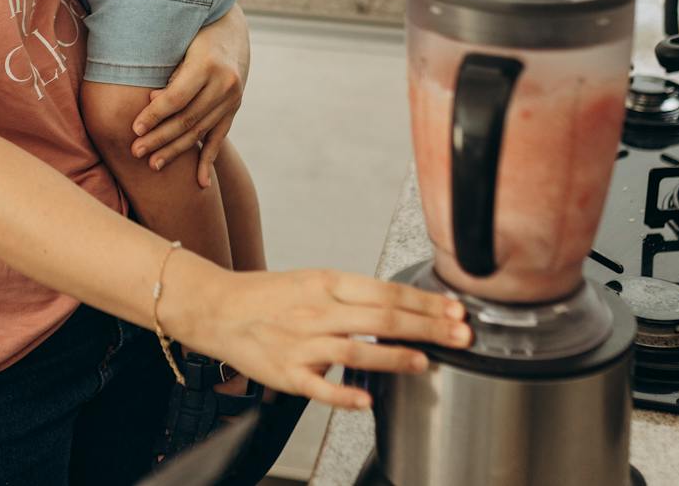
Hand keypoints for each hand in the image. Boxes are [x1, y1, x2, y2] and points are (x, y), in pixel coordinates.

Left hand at [133, 5, 248, 186]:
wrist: (231, 29)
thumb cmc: (193, 31)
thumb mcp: (179, 43)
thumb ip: (167, 72)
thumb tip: (150, 101)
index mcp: (208, 64)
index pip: (177, 98)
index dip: (154, 116)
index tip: (134, 129)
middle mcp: (224, 84)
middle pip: (187, 119)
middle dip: (160, 138)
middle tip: (135, 152)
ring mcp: (233, 98)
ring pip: (201, 131)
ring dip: (176, 151)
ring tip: (154, 164)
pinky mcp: (234, 108)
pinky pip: (219, 137)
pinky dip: (208, 160)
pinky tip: (200, 182)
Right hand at [166, 262, 471, 408]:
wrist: (218, 308)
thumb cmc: (268, 296)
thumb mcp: (312, 280)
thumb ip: (354, 294)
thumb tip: (401, 305)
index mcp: (326, 283)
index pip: (386, 291)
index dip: (425, 302)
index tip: (455, 310)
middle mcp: (316, 311)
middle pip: (380, 317)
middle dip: (426, 326)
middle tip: (460, 334)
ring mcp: (302, 343)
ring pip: (354, 349)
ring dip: (393, 355)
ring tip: (425, 361)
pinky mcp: (287, 373)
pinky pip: (319, 386)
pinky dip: (344, 393)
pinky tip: (368, 399)